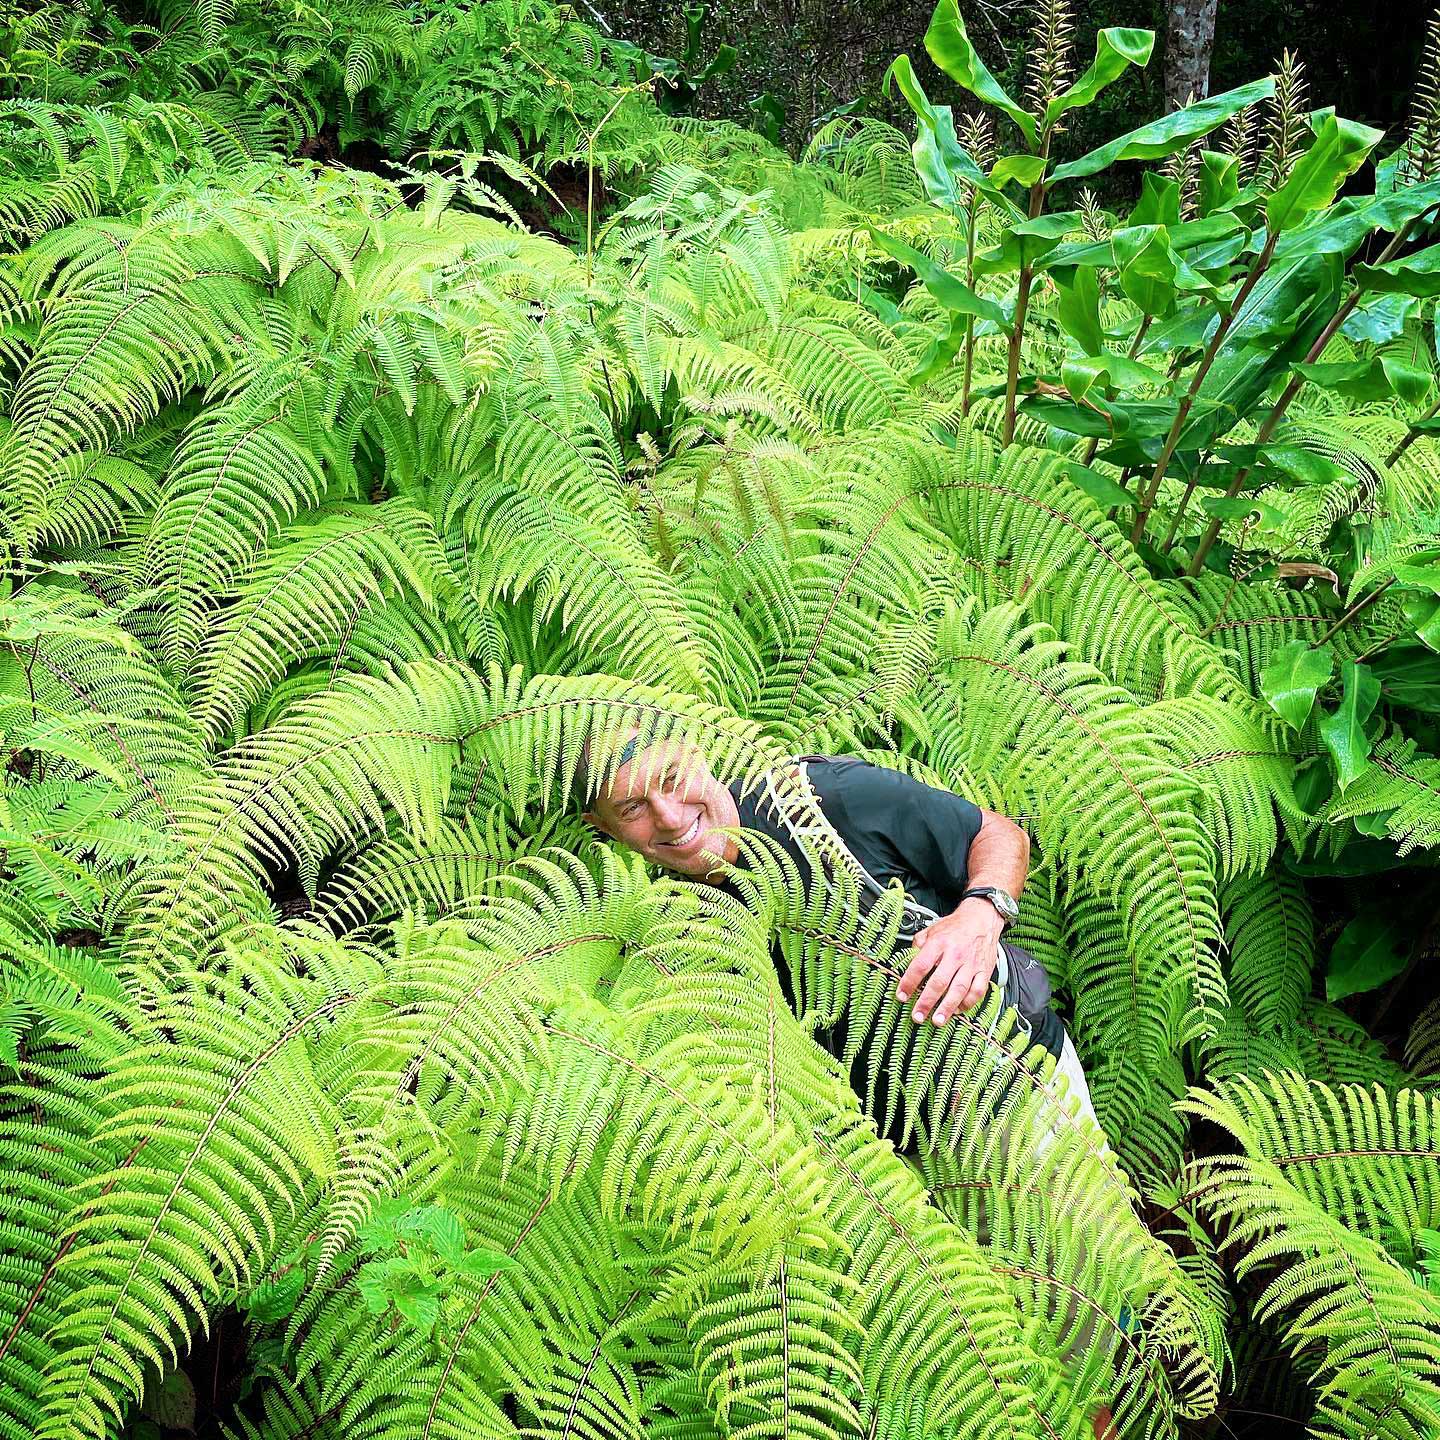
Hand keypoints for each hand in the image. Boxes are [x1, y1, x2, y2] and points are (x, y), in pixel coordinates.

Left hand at [895, 901, 1004, 1024]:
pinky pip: (977, 991)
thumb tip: (907, 962)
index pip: (920, 965)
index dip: (909, 982)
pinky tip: (957, 1010)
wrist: (982, 918)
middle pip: (939, 982)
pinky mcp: (984, 971)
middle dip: (927, 1002)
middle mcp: (955, 954)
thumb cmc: (955, 926)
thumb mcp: (931, 929)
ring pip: (959, 990)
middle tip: (918, 1015)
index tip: (901, 995)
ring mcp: (971, 964)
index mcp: (939, 943)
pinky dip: (968, 1003)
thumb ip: (918, 946)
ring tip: (937, 1020)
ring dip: (947, 1008)